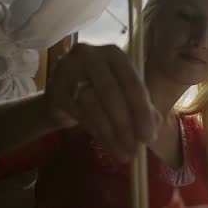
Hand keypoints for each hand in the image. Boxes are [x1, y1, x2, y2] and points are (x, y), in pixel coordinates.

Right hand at [44, 43, 160, 160]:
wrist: (62, 99)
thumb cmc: (101, 95)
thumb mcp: (126, 97)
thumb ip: (143, 109)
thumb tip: (152, 131)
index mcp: (114, 54)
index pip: (132, 83)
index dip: (142, 112)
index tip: (148, 137)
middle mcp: (90, 55)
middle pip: (111, 93)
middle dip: (125, 125)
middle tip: (135, 149)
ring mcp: (68, 70)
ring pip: (93, 105)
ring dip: (110, 134)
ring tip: (123, 153)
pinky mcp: (55, 90)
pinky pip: (78, 114)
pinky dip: (95, 131)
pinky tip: (106, 143)